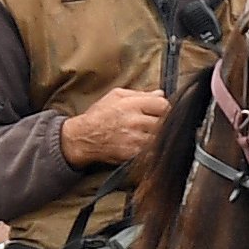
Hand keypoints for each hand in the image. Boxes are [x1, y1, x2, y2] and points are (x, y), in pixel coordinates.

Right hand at [57, 82, 173, 167]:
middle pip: (164, 122)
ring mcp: (135, 140)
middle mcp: (135, 122)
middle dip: (163, 123)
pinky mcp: (133, 154)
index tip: (161, 111)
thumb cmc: (99, 115)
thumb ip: (140, 94)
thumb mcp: (116, 96)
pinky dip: (151, 149)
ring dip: (158, 136)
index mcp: (132, 105)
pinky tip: (144, 144)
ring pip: (160, 138)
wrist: (83, 138)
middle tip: (155, 124)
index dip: (164, 108)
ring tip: (149, 134)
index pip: (163, 105)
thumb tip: (160, 94)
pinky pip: (152, 151)